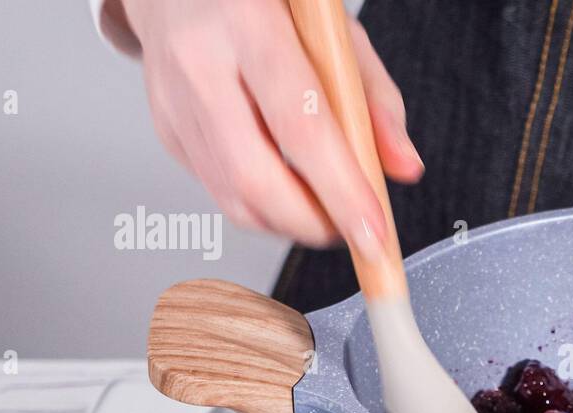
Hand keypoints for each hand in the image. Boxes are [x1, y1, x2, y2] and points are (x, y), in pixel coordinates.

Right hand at [118, 0, 422, 255]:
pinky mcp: (167, 133)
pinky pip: (221, 192)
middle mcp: (200, 65)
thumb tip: (405, 168)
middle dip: (314, 223)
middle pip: (256, 178)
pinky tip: (291, 190)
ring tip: (329, 213)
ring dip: (292, 223)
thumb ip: (377, 101)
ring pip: (235, 198)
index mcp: (249, 26)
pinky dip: (266, 207)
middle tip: (354, 231)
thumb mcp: (338, 34)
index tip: (373, 231)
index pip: (300, 126)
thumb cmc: (271, 6)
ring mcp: (174, 103)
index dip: (340, 190)